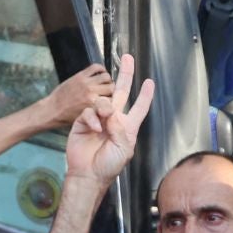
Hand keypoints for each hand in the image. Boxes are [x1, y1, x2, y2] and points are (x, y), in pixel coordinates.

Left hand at [41, 63, 115, 128]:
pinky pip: (96, 67)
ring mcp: (86, 82)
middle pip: (112, 87)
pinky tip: (99, 74)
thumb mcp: (87, 118)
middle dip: (112, 90)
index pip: (113, 99)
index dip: (113, 100)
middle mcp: (92, 92)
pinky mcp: (80, 75)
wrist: (53, 109)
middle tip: (108, 92)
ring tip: (103, 84)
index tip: (111, 101)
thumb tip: (109, 105)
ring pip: (106, 76)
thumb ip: (99, 110)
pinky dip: (100, 69)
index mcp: (94, 105)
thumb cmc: (68, 117)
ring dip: (107, 80)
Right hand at [64, 54, 155, 185]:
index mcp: (127, 127)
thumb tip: (110, 112)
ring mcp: (98, 119)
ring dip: (104, 106)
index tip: (150, 82)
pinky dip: (91, 117)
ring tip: (104, 118)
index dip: (145, 96)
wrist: (88, 174)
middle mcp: (114, 120)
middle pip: (121, 93)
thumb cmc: (109, 165)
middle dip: (125, 75)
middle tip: (127, 58)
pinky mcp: (82, 122)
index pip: (139, 107)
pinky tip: (93, 127)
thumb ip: (120, 128)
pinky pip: (88, 111)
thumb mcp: (123, 148)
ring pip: (103, 101)